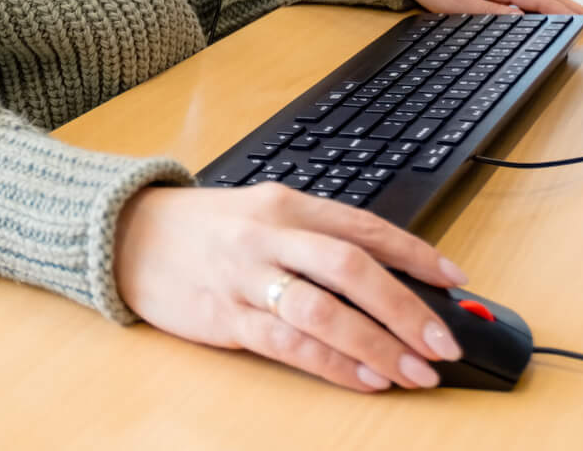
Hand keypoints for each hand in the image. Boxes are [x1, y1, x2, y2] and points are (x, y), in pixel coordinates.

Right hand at [114, 184, 470, 392]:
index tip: (454, 280)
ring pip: (322, 310)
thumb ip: (317, 239)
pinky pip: (287, 343)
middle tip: (443, 339)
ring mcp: (246, 277)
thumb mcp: (263, 214)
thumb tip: (388, 277)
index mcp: (287, 204)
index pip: (364, 226)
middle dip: (405, 307)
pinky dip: (331, 363)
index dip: (415, 254)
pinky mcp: (225, 316)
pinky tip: (363, 378)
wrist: (128, 234)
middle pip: (351, 269)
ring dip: (376, 344)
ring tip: (414, 371)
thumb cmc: (206, 229)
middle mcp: (270, 235)